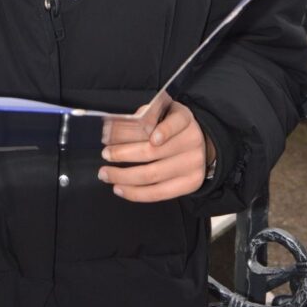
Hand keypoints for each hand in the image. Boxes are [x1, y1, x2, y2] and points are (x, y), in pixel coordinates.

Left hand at [97, 100, 214, 202]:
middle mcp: (191, 141)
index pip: (176, 122)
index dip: (164, 130)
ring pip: (152, 175)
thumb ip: (146, 117)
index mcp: (184, 119)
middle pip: (154, 152)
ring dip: (124, 176)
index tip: (152, 138)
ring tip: (106, 174)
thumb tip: (117, 129)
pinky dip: (135, 193)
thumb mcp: (164, 113)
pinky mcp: (190, 184)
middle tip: (106, 154)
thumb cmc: (173, 127)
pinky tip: (120, 188)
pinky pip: (158, 193)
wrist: (200, 143)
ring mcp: (192, 165)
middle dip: (124, 154)